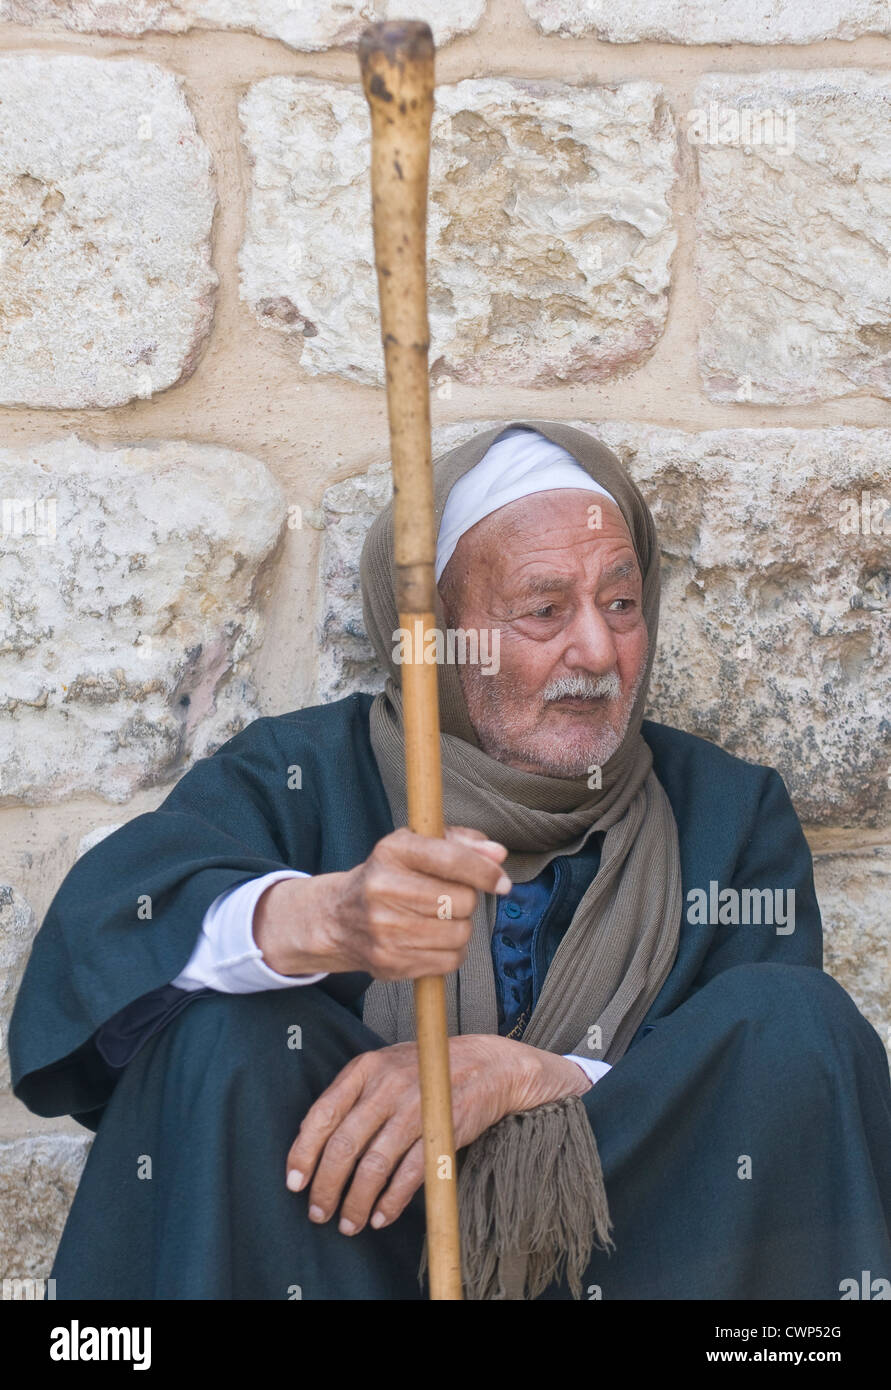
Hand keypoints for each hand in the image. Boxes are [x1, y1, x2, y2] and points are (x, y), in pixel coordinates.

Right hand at [253, 826, 510, 978]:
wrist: (338, 919)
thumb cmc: (388, 877)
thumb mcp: (416, 846)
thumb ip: (461, 844)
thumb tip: (497, 854)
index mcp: (392, 852)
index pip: (451, 859)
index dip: (484, 871)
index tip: (501, 881)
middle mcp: (383, 889)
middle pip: (461, 900)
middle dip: (466, 899)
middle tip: (448, 897)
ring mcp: (384, 930)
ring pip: (459, 933)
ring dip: (459, 926)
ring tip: (438, 918)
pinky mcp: (390, 962)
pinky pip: (450, 961)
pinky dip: (451, 951)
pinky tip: (432, 939)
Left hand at [284, 1035, 591, 1235]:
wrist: (488, 1064)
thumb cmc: (426, 1070)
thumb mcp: (384, 1066)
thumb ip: (352, 1096)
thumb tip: (309, 1139)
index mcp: (366, 1067)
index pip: (323, 1113)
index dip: (304, 1152)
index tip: (294, 1182)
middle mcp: (387, 1085)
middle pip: (345, 1144)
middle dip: (326, 1186)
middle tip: (318, 1213)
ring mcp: (416, 1107)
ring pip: (374, 1165)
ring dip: (356, 1202)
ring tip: (349, 1223)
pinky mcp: (441, 1130)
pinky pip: (409, 1174)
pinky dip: (391, 1202)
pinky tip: (380, 1217)